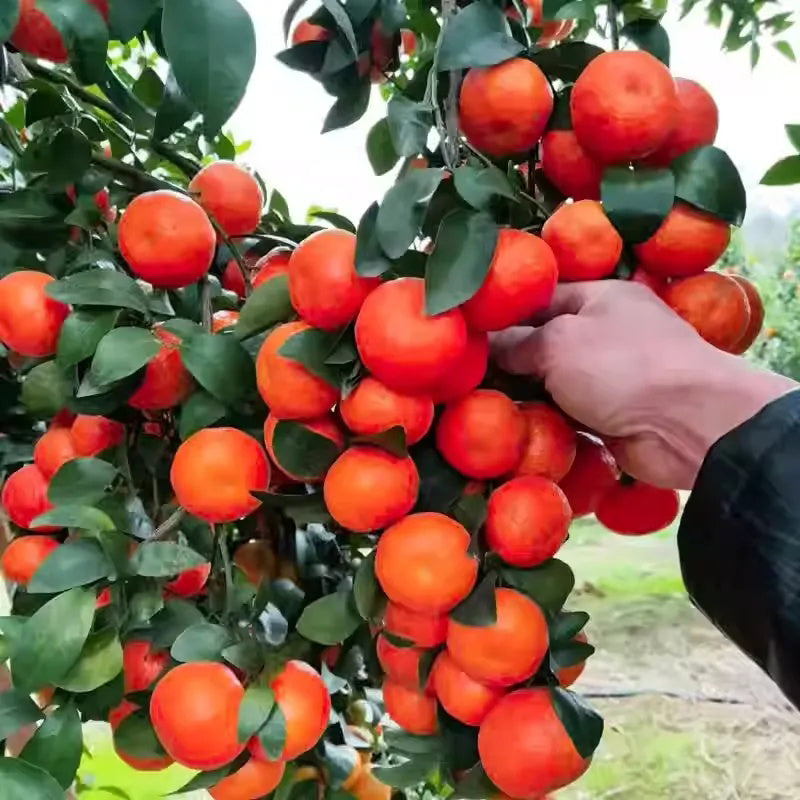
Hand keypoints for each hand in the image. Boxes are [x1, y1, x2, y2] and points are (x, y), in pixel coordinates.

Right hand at [491, 280, 795, 488]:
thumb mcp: (560, 343)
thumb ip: (518, 343)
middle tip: (464, 377)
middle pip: (544, 344)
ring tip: (477, 406)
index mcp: (600, 299)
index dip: (503, 316)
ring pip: (554, 384)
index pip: (540, 300)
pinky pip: (568, 415)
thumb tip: (486, 345)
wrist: (689, 425)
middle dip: (509, 362)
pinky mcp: (611, 417)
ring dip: (524, 396)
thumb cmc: (622, 367)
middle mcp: (605, 334)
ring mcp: (610, 378)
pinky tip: (512, 430)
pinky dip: (546, 423)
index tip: (466, 336)